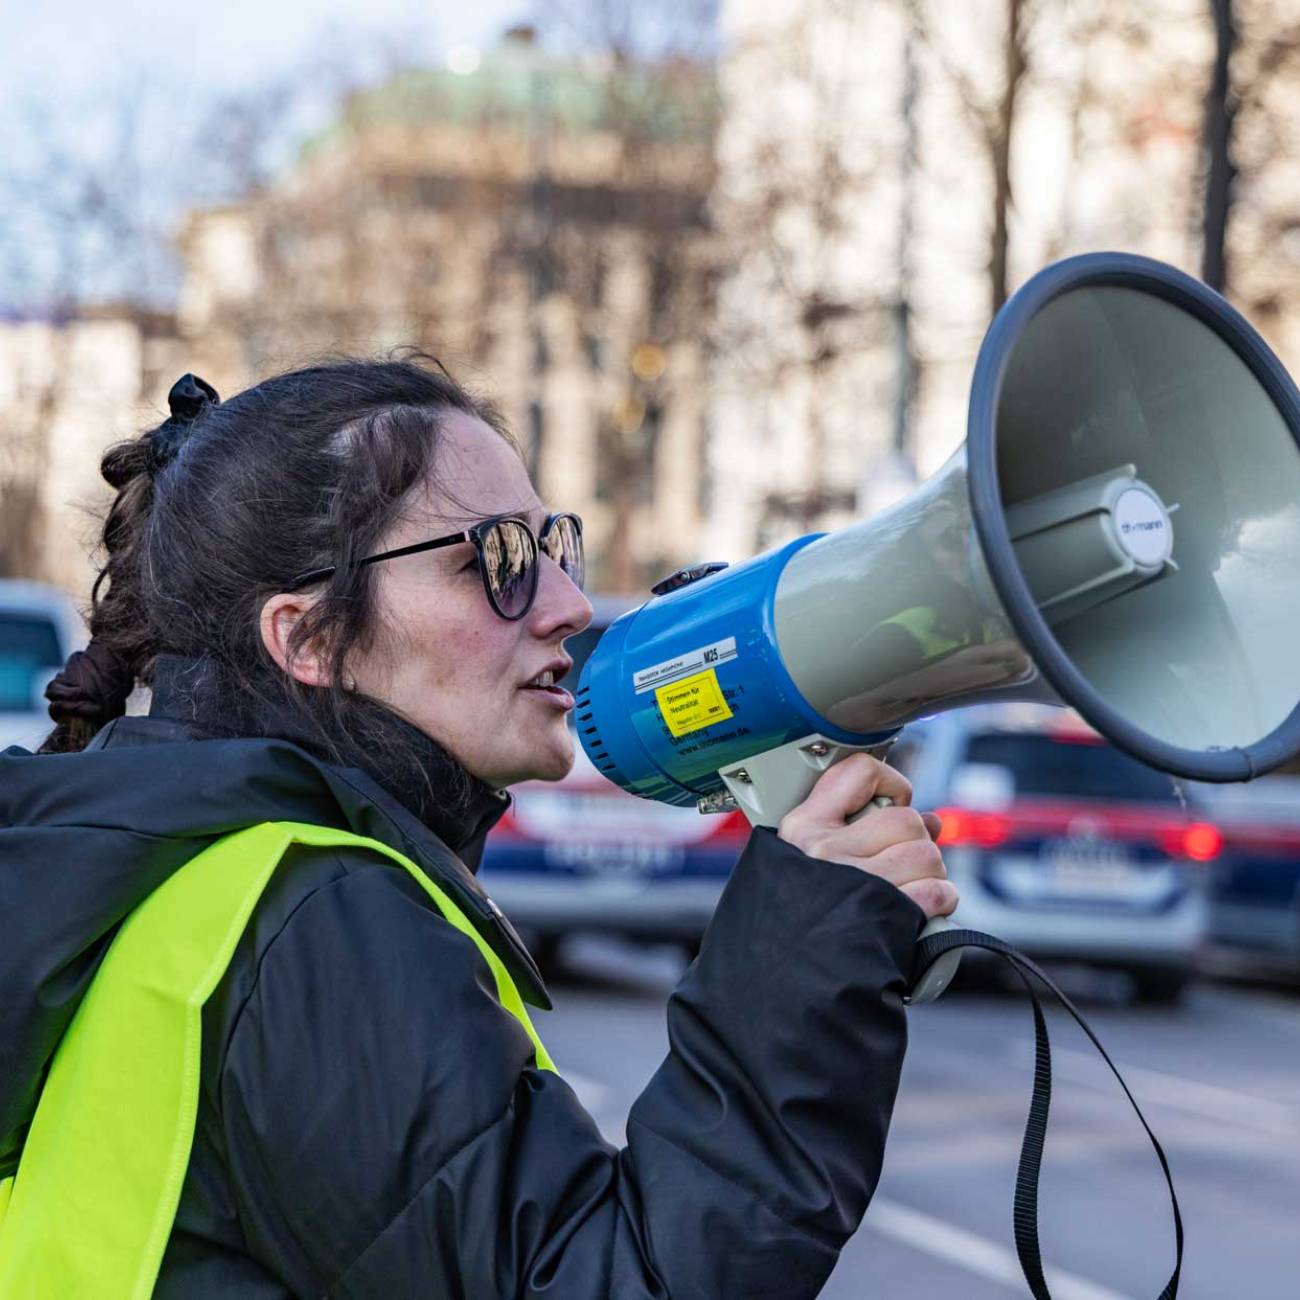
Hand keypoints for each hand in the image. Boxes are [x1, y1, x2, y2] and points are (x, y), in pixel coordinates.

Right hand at [777, 753, 957, 919]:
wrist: (778, 992)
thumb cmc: (791, 932)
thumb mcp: (804, 870)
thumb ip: (857, 837)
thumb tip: (931, 819)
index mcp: (801, 830)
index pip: (858, 773)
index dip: (890, 783)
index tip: (895, 803)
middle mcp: (824, 850)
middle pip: (906, 821)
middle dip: (918, 845)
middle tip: (905, 869)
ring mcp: (853, 881)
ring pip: (926, 854)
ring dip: (932, 876)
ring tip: (912, 895)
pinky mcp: (882, 914)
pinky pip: (936, 891)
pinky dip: (941, 902)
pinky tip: (924, 912)